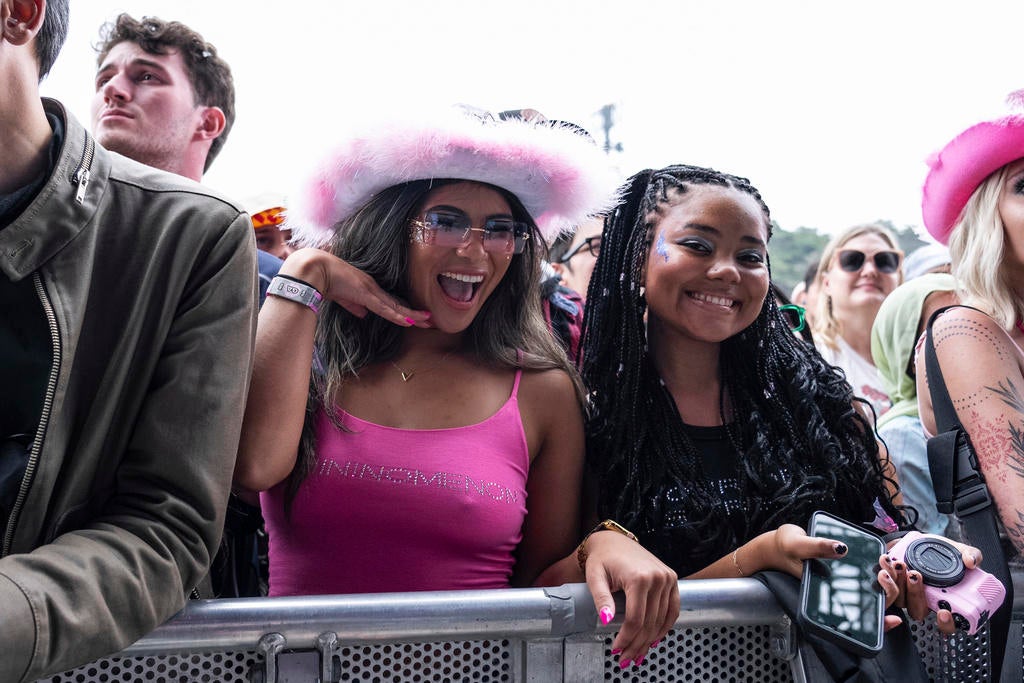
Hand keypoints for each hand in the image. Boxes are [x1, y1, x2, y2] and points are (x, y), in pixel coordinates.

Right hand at [282, 248, 430, 326]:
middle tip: (430, 320)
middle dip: (414, 313)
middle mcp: (373, 288)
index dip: (403, 310)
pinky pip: (384, 308)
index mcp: (368, 288)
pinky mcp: (365, 293)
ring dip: (412, 315)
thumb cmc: (326, 280)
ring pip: (395, 306)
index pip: (390, 302)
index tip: (416, 317)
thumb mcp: (343, 297)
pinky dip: (397, 315)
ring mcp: (371, 289)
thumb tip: (363, 315)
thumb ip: (354, 306)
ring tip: (427, 321)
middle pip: (398, 304)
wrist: (315, 269)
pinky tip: (409, 321)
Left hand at [582, 531, 678, 669]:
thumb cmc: (602, 558)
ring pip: (662, 619)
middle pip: (649, 622)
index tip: (616, 649)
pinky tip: (654, 638)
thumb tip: (607, 621)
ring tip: (638, 653)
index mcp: (638, 577)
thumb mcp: (595, 577)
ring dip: (650, 640)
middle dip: (637, 644)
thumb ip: (601, 599)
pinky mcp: (672, 579)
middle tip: (626, 658)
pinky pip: (673, 609)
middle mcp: (657, 577)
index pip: (635, 619)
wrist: (614, 540)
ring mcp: (667, 578)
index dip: (626, 638)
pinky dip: (665, 626)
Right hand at [771, 525, 906, 631]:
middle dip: (888, 589)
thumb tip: (841, 548)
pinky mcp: (844, 571)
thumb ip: (818, 547)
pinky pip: (865, 577)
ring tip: (885, 561)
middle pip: (871, 602)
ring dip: (886, 579)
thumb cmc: (783, 549)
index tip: (892, 612)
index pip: (857, 615)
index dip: (879, 618)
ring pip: (873, 591)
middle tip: (885, 568)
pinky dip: (877, 571)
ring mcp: (842, 582)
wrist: (775, 546)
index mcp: (826, 595)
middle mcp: (837, 592)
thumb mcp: (798, 545)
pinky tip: (882, 560)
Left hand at [881, 535, 981, 634]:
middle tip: (915, 575)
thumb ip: (971, 555)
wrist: (920, 539)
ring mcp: (906, 594)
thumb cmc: (941, 551)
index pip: (947, 624)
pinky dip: (886, 574)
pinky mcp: (891, 585)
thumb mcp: (960, 551)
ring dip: (897, 584)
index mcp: (943, 600)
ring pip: (899, 600)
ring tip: (899, 565)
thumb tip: (971, 562)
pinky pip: (885, 587)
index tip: (944, 611)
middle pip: (918, 611)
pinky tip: (887, 561)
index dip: (946, 623)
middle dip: (916, 594)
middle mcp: (924, 601)